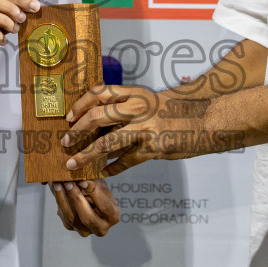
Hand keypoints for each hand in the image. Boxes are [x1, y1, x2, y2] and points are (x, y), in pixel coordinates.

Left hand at [49, 179, 119, 236]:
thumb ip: (93, 184)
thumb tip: (82, 179)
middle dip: (76, 198)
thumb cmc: (99, 191)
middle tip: (68, 182)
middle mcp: (101, 228)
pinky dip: (58, 199)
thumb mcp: (100, 185)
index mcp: (113, 216)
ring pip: (71, 217)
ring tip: (57, 182)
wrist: (90, 200)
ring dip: (62, 198)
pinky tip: (54, 187)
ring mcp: (85, 231)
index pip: (104, 206)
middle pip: (87, 217)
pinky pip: (63, 215)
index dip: (93, 193)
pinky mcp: (71, 227)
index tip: (82, 181)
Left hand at [60, 85, 213, 176]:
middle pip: (97, 116)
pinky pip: (124, 162)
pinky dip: (110, 169)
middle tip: (65, 142)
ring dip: (86, 155)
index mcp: (135, 93)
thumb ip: (123, 109)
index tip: (68, 118)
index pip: (99, 93)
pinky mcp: (151, 149)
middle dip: (77, 131)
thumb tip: (92, 123)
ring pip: (106, 143)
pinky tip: (102, 173)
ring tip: (72, 164)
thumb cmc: (170, 113)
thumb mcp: (147, 101)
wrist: (202, 122)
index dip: (80, 105)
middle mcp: (138, 108)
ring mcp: (145, 129)